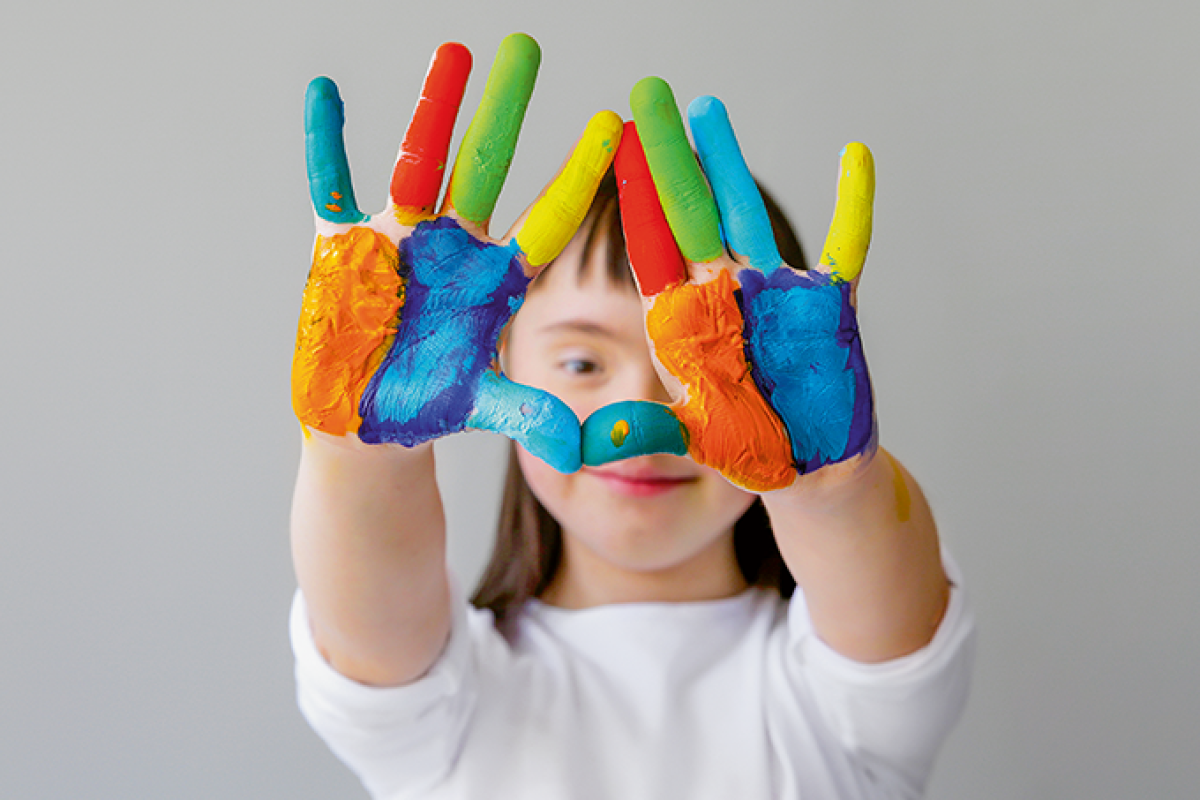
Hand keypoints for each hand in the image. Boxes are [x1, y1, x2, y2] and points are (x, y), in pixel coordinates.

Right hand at [293, 34, 621, 472]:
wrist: (366, 419)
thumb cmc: (428, 405)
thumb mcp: (483, 405)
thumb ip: (528, 413)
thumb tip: (581, 446)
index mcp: (494, 280)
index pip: (546, 218)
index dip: (578, 175)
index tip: (614, 127)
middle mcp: (452, 248)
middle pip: (483, 165)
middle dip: (505, 108)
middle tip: (528, 47)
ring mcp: (398, 241)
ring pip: (417, 160)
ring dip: (433, 108)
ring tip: (454, 51)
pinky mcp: (342, 249)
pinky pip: (330, 188)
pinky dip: (326, 144)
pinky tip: (324, 93)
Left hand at [583, 77, 874, 491]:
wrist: (808, 468)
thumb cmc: (746, 448)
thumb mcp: (690, 438)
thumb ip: (644, 431)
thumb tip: (586, 446)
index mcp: (683, 321)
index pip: (650, 246)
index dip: (633, 195)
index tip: (612, 142)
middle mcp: (724, 294)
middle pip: (690, 212)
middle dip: (669, 155)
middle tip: (647, 96)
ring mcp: (776, 293)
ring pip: (748, 213)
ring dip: (730, 161)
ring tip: (706, 107)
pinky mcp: (830, 306)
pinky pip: (848, 246)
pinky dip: (854, 204)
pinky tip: (855, 154)